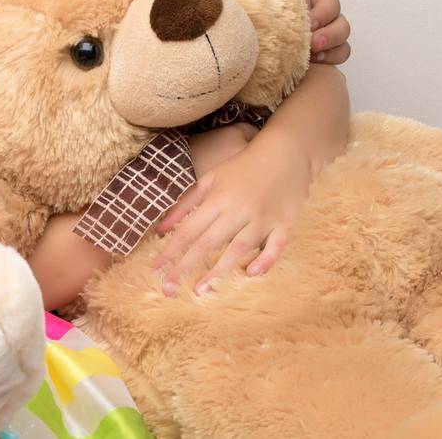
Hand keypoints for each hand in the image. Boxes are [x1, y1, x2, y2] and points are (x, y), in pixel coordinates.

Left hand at [152, 131, 312, 295]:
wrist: (285, 152)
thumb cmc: (243, 166)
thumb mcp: (210, 179)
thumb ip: (185, 202)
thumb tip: (161, 228)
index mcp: (217, 199)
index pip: (188, 230)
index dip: (170, 251)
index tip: (155, 270)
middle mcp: (237, 209)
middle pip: (208, 242)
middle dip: (186, 266)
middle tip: (170, 289)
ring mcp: (262, 217)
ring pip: (239, 247)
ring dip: (220, 269)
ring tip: (202, 289)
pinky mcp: (285, 223)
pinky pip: (276, 245)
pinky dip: (266, 260)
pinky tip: (252, 273)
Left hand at [277, 0, 350, 64]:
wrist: (254, 6)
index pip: (331, 3)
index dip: (323, 13)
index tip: (309, 21)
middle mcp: (326, 14)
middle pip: (342, 27)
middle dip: (329, 36)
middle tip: (311, 43)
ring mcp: (326, 33)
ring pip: (342, 45)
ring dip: (330, 51)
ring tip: (311, 56)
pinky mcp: (320, 51)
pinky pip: (336, 59)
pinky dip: (328, 62)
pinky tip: (311, 64)